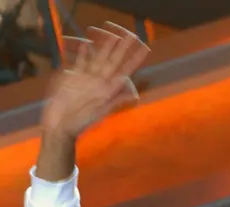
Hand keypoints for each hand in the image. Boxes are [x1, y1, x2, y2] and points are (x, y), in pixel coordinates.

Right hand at [41, 23, 149, 140]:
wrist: (61, 124)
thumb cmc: (82, 121)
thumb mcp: (101, 111)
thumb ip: (115, 100)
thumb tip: (133, 95)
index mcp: (108, 89)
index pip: (125, 72)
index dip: (134, 61)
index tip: (145, 50)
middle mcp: (99, 82)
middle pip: (113, 61)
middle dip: (122, 49)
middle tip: (131, 35)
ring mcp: (86, 79)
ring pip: (98, 59)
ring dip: (105, 48)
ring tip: (114, 36)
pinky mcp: (72, 78)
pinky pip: (79, 63)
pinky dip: (82, 54)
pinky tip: (85, 44)